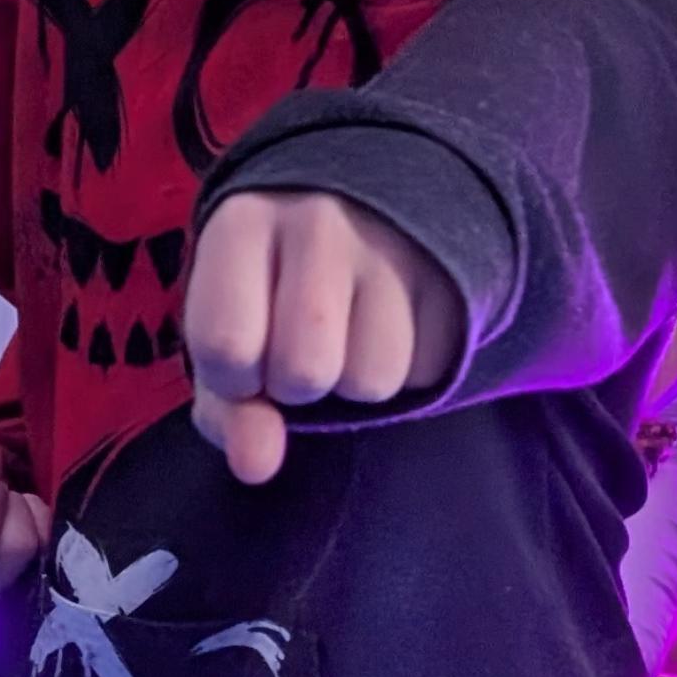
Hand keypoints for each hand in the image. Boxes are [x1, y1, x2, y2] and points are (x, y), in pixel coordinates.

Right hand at [0, 443, 47, 610]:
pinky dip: (47, 522)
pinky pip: (62, 548)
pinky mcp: (43, 586)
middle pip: (19, 547)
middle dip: (13, 506)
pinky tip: (30, 515)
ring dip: (31, 512)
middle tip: (0, 491)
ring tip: (12, 504)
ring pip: (45, 546)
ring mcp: (16, 597)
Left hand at [183, 189, 465, 484]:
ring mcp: (391, 245)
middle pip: (306, 369)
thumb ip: (226, 409)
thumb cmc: (271, 288)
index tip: (245, 357)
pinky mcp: (450, 274)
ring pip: (373, 380)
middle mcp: (318, 223)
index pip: (227, 345)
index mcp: (241, 226)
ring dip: (357, 382)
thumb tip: (257, 465)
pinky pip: (427, 372)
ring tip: (350, 335)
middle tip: (300, 347)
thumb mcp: (228, 336)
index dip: (235, 380)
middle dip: (298, 386)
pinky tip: (392, 326)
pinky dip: (408, 369)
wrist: (364, 211)